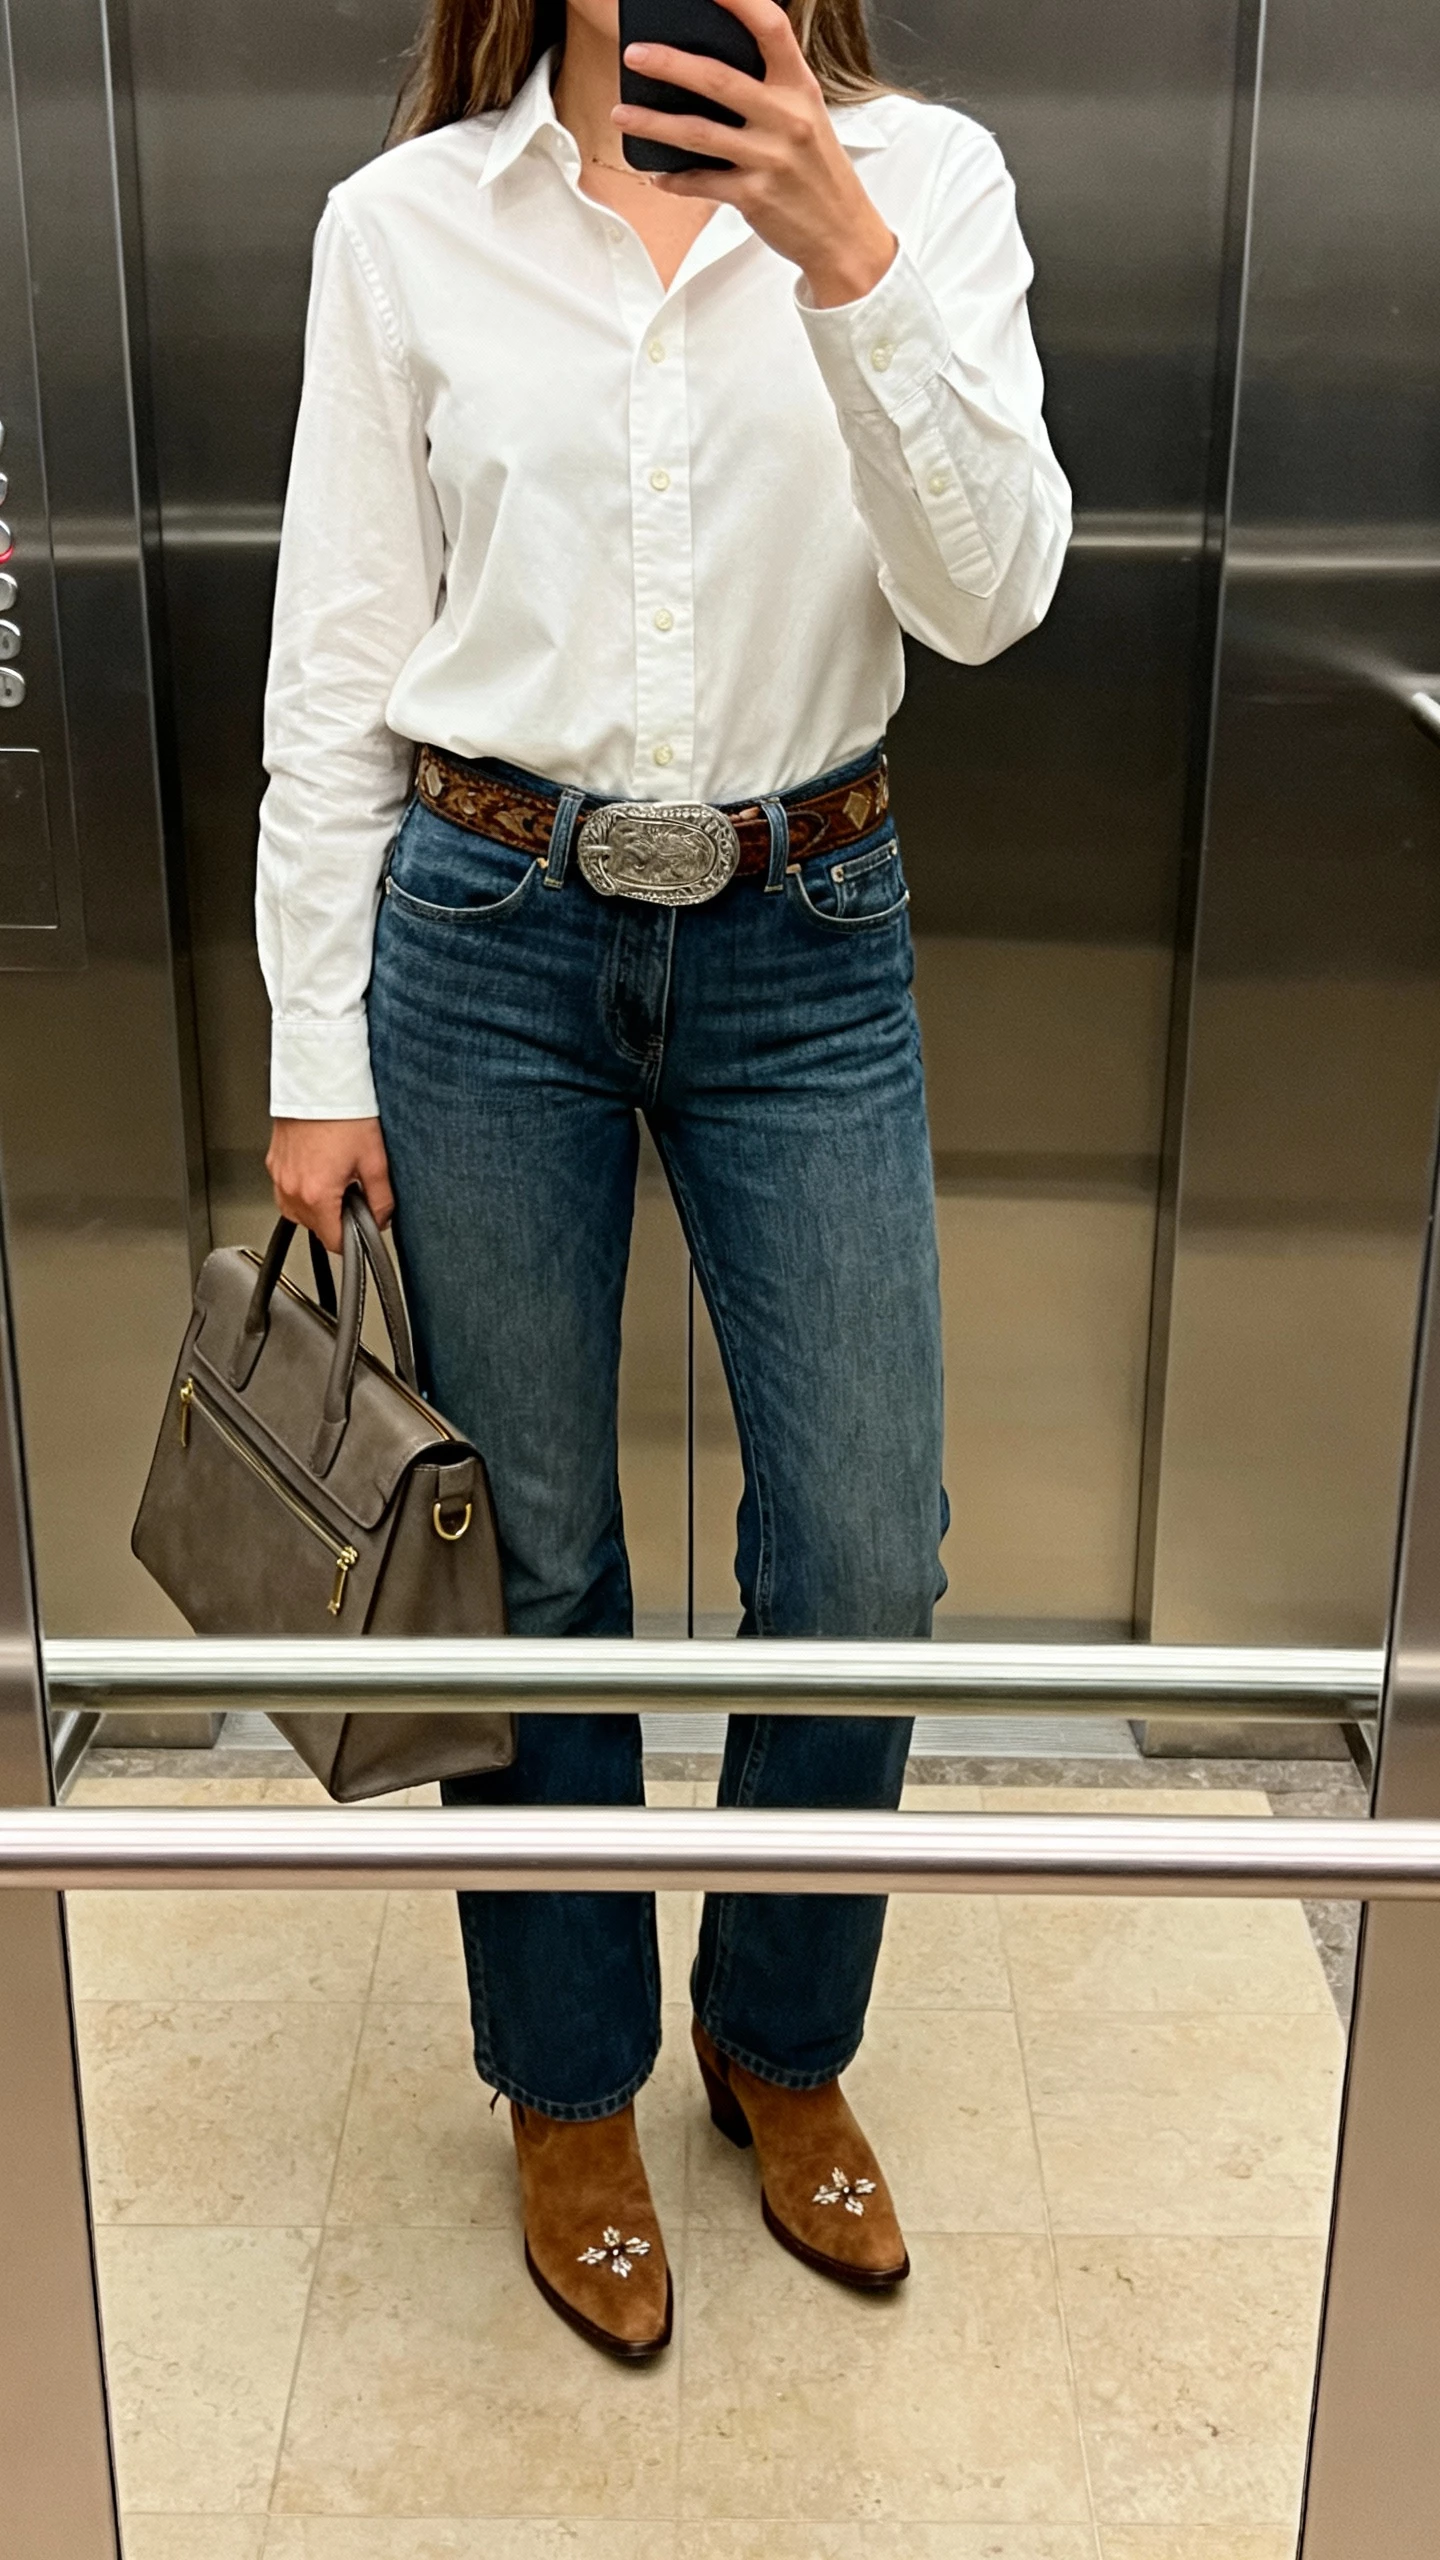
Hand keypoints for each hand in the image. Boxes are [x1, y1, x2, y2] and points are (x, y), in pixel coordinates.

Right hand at [266, 1117, 394, 1254]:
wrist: (319, 1080)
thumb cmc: (344, 1113)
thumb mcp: (375, 1160)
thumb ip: (381, 1199)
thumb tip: (381, 1218)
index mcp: (317, 1193)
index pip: (333, 1241)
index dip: (352, 1240)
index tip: (362, 1230)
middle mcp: (292, 1188)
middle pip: (314, 1228)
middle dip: (335, 1219)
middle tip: (354, 1195)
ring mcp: (279, 1175)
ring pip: (296, 1211)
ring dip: (317, 1207)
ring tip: (336, 1182)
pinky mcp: (273, 1162)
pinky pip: (286, 1191)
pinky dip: (302, 1190)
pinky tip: (320, 1171)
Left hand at [614, 0, 896, 307]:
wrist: (844, 235)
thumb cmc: (819, 173)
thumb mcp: (807, 118)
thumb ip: (770, 90)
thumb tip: (712, 72)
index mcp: (800, 88)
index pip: (770, 28)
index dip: (738, 1)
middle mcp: (787, 118)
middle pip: (718, 79)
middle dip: (669, 64)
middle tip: (634, 55)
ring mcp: (770, 158)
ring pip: (698, 133)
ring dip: (653, 123)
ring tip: (622, 114)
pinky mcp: (754, 196)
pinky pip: (701, 183)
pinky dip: (675, 179)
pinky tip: (658, 174)